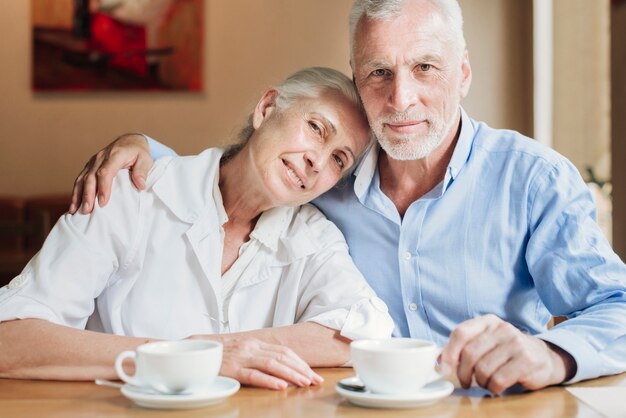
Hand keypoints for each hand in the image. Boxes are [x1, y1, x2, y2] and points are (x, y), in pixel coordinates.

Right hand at [69, 134, 152, 214]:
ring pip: (82, 179)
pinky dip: (76, 192)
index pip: (106, 172)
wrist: (130, 141)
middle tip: (87, 211)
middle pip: (91, 177)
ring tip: (76, 211)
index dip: (103, 187)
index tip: (103, 202)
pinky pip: (80, 179)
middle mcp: (101, 157)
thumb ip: (142, 172)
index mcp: (115, 155)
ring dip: (78, 195)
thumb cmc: (139, 152)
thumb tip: (140, 185)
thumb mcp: (145, 159)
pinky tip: (74, 205)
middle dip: (88, 195)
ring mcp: (93, 162)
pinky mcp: (90, 166)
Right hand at [192, 336, 322, 389]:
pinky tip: (281, 386)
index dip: (300, 362)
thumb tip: (279, 366)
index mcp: (254, 342)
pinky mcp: (231, 369)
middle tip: (315, 380)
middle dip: (301, 369)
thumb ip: (257, 355)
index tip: (312, 373)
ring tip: (304, 383)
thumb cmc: (217, 354)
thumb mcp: (240, 351)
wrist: (191, 351)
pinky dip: (269, 380)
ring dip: (291, 374)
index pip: (283, 351)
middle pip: (282, 357)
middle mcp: (250, 347)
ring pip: (272, 364)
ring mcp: (241, 357)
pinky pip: (253, 375)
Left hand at [440, 314, 575, 394]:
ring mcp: (516, 343)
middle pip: (469, 354)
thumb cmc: (507, 351)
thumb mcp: (487, 341)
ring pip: (483, 369)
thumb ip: (464, 346)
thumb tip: (438, 359)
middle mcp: (502, 328)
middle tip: (465, 382)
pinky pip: (498, 380)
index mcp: (487, 321)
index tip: (444, 368)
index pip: (461, 333)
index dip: (449, 352)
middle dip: (463, 373)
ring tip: (486, 382)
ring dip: (480, 382)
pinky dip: (493, 388)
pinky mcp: (527, 361)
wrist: (544, 357)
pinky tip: (497, 387)